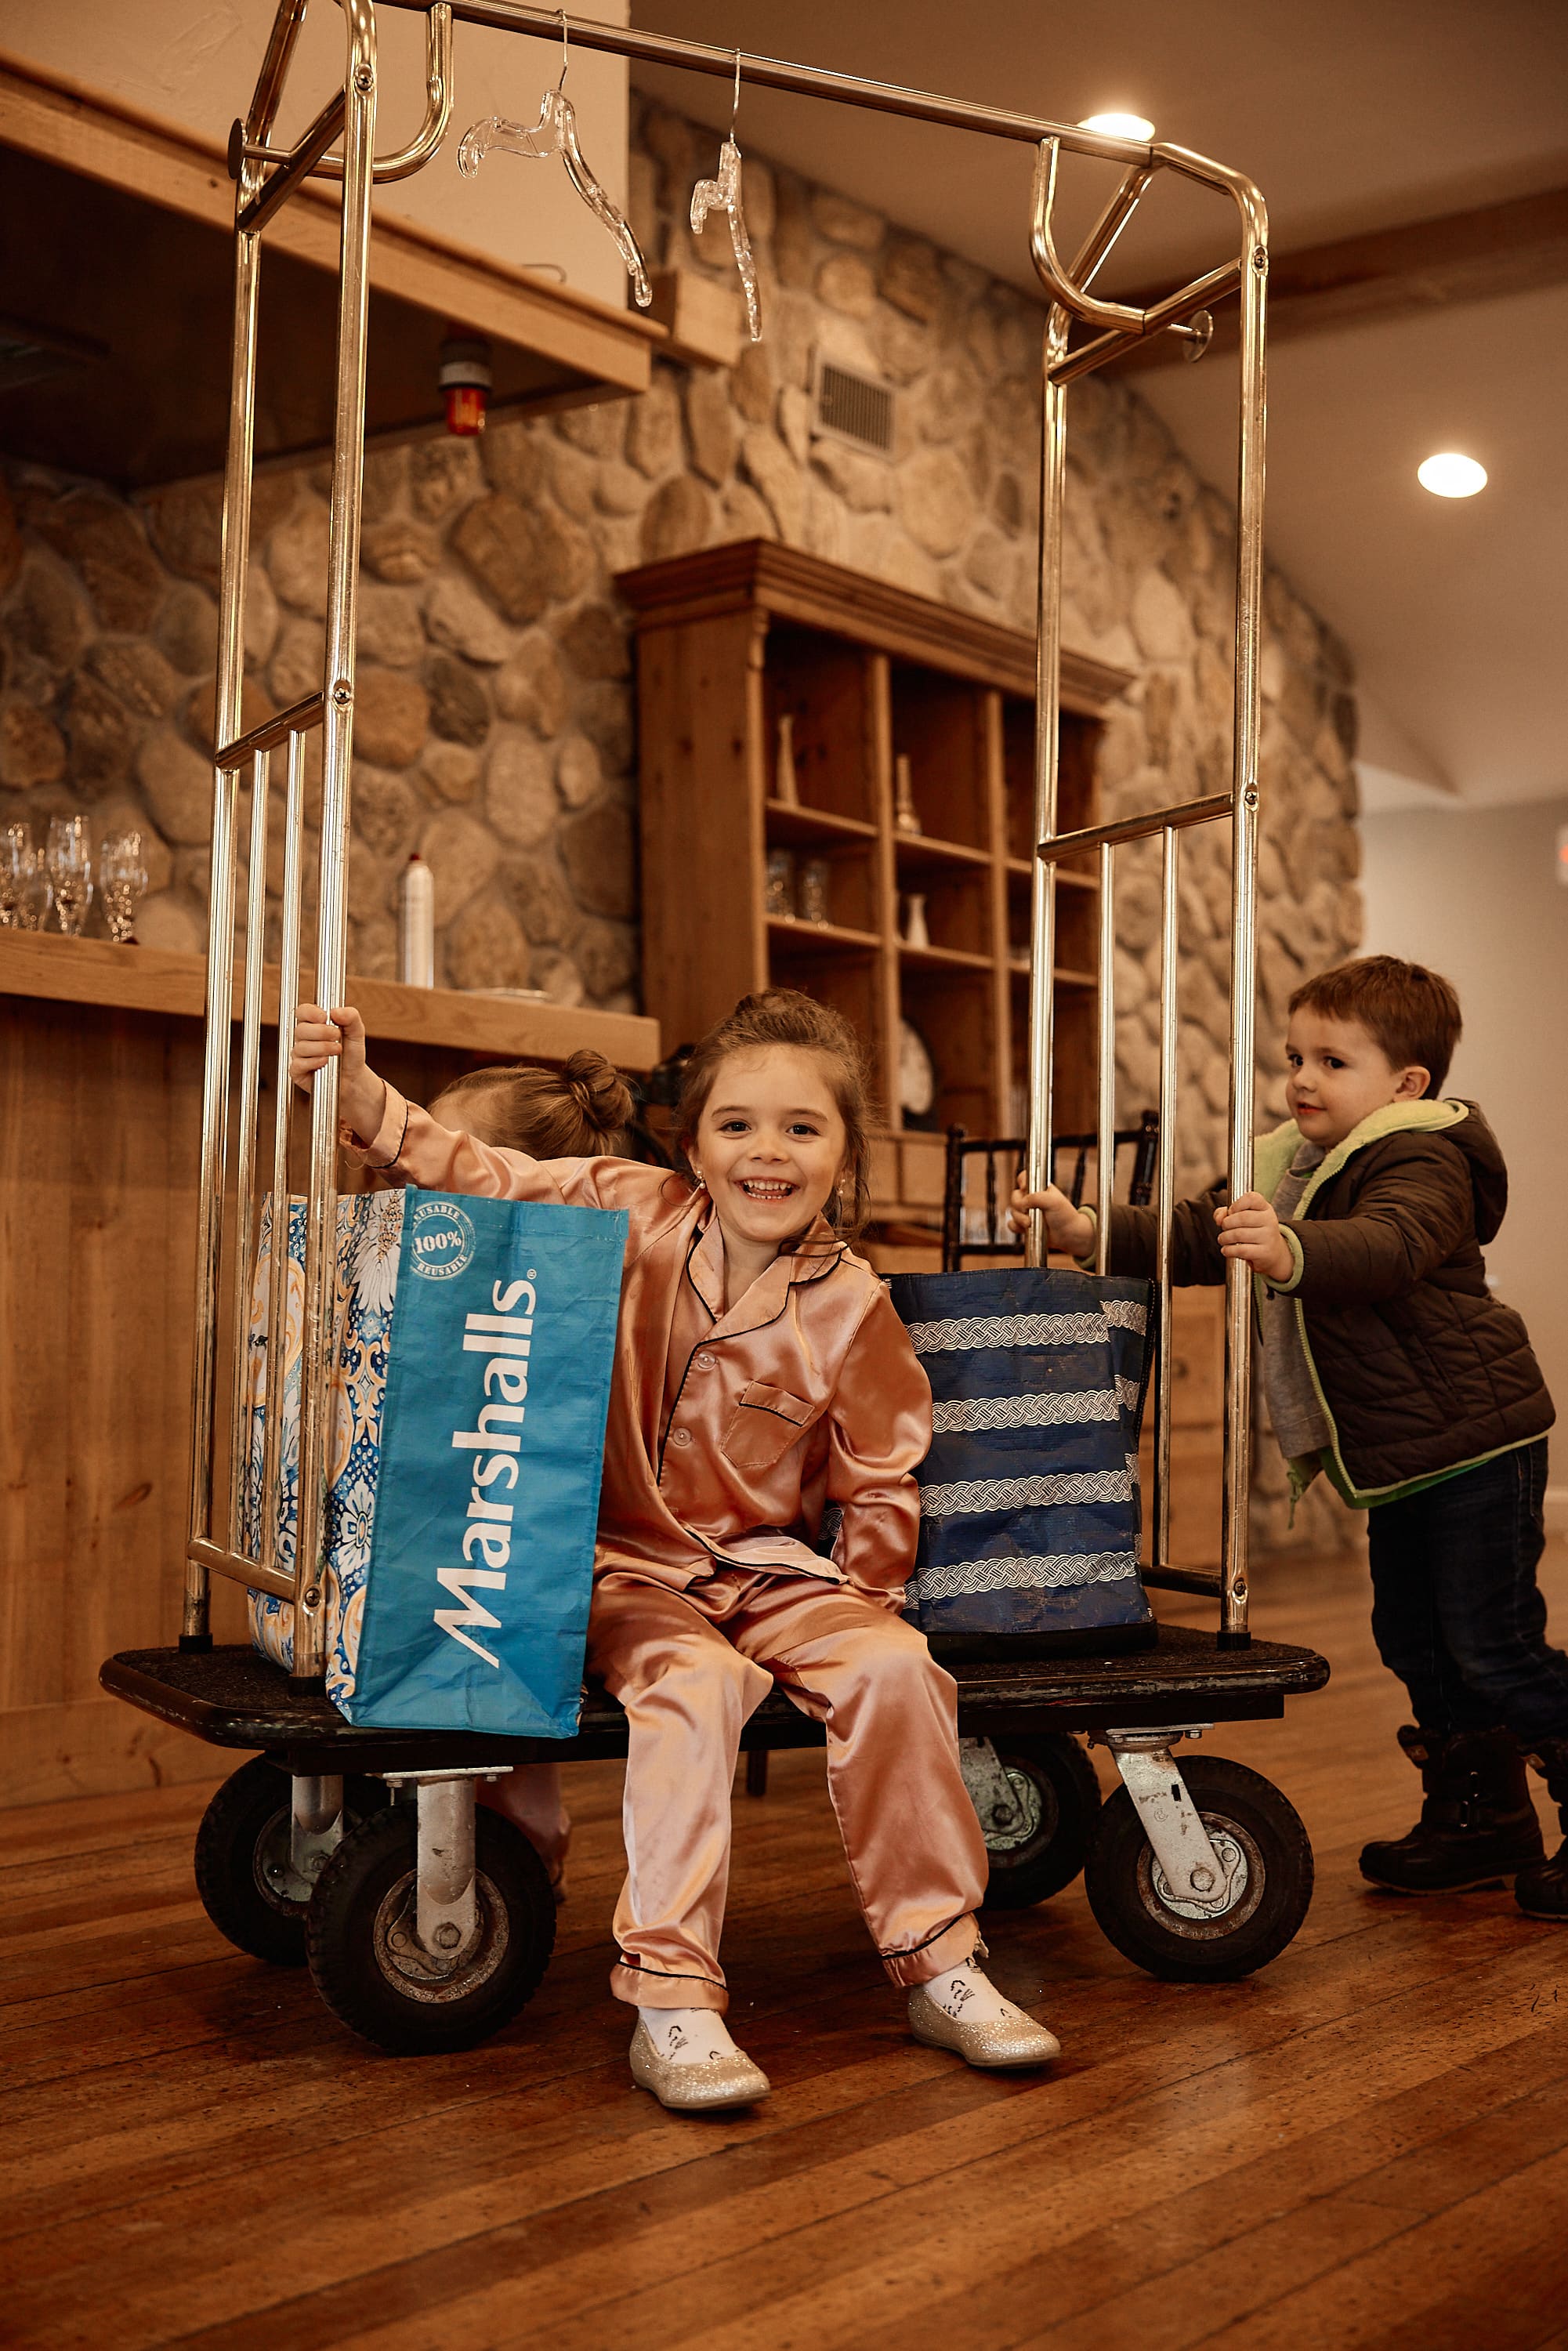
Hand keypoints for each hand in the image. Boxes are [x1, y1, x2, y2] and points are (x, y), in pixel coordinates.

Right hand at [289, 1003, 385, 1141]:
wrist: (354, 1077)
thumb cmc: (351, 1053)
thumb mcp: (357, 1032)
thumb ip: (350, 1017)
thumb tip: (335, 1011)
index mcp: (314, 1024)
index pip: (302, 1011)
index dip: (310, 1012)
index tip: (324, 1017)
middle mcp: (304, 1038)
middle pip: (301, 1029)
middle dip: (322, 1032)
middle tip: (337, 1037)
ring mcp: (299, 1055)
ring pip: (301, 1047)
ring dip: (322, 1048)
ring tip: (337, 1051)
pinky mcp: (298, 1071)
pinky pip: (298, 1064)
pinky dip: (314, 1062)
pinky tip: (325, 1062)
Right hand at [1008, 1179, 1093, 1258]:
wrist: (1069, 1235)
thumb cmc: (1066, 1216)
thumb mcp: (1054, 1201)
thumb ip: (1036, 1197)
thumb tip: (1022, 1202)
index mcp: (1039, 1189)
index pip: (1024, 1178)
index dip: (1022, 1182)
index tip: (1025, 1188)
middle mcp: (1032, 1199)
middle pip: (1015, 1196)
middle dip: (1019, 1205)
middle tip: (1028, 1211)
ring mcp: (1027, 1213)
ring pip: (1013, 1212)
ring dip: (1019, 1219)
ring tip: (1030, 1224)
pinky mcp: (1024, 1225)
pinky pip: (1012, 1224)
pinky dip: (1015, 1227)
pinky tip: (1024, 1229)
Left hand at [1215, 1190, 1293, 1283]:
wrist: (1273, 1253)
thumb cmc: (1254, 1232)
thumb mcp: (1243, 1217)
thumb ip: (1226, 1213)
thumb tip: (1219, 1218)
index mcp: (1264, 1207)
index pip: (1251, 1199)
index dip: (1235, 1205)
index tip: (1231, 1212)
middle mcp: (1269, 1220)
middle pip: (1241, 1218)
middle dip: (1226, 1224)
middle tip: (1225, 1228)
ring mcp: (1268, 1237)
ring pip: (1238, 1234)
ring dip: (1224, 1238)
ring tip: (1224, 1239)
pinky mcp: (1264, 1253)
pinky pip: (1240, 1250)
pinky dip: (1228, 1250)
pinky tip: (1227, 1249)